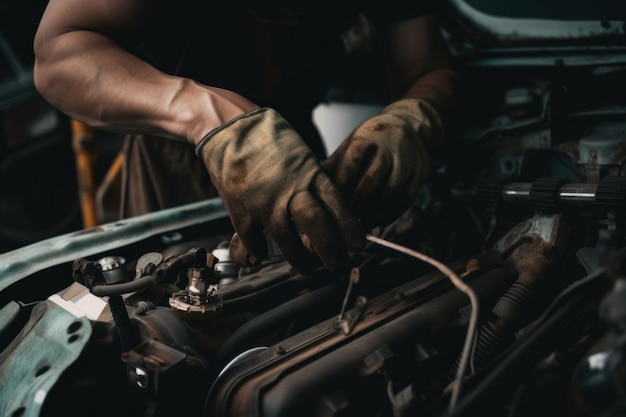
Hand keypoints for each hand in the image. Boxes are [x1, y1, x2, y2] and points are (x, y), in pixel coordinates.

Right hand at [196, 108, 364, 273]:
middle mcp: (290, 191)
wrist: (229, 128)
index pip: (339, 207)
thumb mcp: (302, 155)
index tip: (358, 246)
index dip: (350, 230)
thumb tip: (330, 210)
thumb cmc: (268, 138)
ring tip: (306, 267)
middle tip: (338, 268)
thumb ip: (314, 183)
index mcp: (310, 174)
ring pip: (289, 245)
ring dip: (300, 262)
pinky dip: (260, 251)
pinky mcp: (241, 212)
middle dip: (332, 255)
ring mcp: (265, 203)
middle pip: (318, 229)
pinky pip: (255, 243)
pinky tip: (264, 250)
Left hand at [323, 98, 442, 227]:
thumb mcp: (351, 144)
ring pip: (392, 190)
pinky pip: (406, 199)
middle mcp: (389, 146)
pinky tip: (378, 220)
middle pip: (372, 178)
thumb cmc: (373, 140)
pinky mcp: (419, 174)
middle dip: (358, 201)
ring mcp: (407, 160)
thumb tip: (312, 186)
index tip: (334, 199)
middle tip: (348, 215)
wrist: (409, 127)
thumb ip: (334, 164)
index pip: (353, 161)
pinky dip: (391, 214)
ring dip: (375, 211)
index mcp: (367, 136)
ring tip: (363, 221)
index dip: (342, 183)